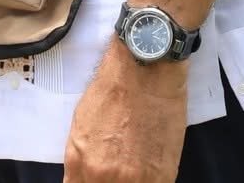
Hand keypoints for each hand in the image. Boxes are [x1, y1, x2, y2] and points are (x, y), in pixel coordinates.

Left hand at [64, 42, 188, 181]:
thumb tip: (84, 178)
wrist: (146, 71)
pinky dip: (148, 182)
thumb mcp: (81, 126)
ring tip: (133, 165)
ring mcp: (136, 180)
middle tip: (115, 171)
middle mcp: (104, 176)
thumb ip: (81, 159)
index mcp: (80, 163)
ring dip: (129, 182)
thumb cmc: (113, 90)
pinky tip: (147, 169)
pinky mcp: (163, 176)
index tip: (96, 179)